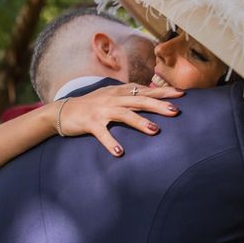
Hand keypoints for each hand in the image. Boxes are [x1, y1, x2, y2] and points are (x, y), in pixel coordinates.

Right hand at [57, 83, 183, 155]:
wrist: (62, 111)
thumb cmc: (90, 105)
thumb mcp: (110, 96)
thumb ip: (128, 94)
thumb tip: (150, 93)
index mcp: (119, 92)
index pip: (145, 90)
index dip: (163, 91)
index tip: (181, 94)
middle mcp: (112, 99)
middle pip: (139, 100)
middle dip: (158, 104)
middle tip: (175, 111)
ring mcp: (101, 110)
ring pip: (124, 114)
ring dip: (140, 122)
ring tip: (155, 131)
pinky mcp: (90, 123)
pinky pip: (102, 133)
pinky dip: (111, 142)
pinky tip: (120, 152)